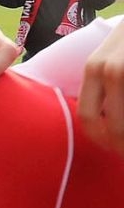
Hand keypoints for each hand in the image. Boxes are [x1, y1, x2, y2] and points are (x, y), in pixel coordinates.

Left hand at [78, 25, 123, 156]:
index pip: (88, 116)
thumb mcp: (109, 60)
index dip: (100, 139)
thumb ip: (100, 87)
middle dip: (121, 144)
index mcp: (94, 69)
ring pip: (123, 120)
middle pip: (115, 126)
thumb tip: (97, 124)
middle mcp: (111, 70)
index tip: (112, 148)